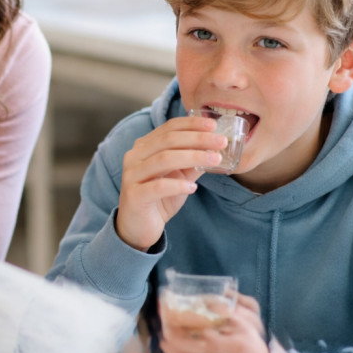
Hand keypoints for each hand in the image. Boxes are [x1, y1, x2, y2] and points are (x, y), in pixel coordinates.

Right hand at [115, 114, 226, 251]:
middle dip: (197, 139)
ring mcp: (131, 175)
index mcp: (144, 147)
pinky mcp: (133, 196)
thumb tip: (215, 149)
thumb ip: (192, 163)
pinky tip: (192, 188)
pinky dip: (177, 185)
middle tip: (221, 142)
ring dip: (192, 157)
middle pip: (168, 140)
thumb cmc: (158, 199)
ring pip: (163, 159)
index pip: (168, 128)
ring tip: (214, 160)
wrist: (138, 227)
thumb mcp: (179, 177)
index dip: (191, 124)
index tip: (213, 126)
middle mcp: (134, 157)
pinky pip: (157, 187)